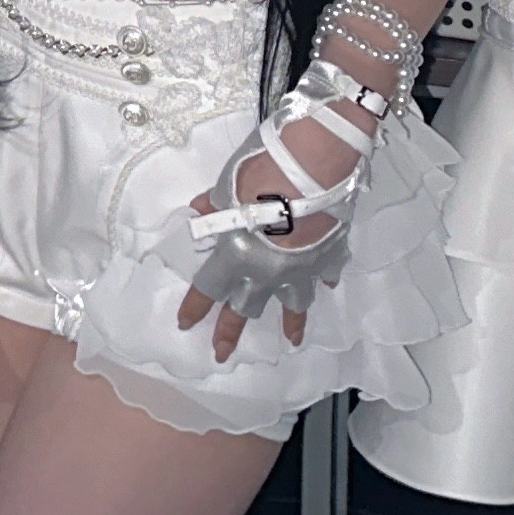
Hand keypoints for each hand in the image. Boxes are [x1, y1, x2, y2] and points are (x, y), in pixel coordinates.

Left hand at [175, 129, 344, 361]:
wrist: (318, 162)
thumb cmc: (264, 169)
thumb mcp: (227, 183)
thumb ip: (214, 204)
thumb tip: (198, 210)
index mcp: (236, 255)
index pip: (208, 289)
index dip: (194, 307)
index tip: (184, 323)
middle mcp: (268, 271)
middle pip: (245, 308)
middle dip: (230, 331)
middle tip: (222, 353)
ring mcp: (302, 268)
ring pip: (294, 305)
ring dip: (291, 323)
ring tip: (293, 340)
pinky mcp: (328, 256)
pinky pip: (326, 274)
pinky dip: (324, 280)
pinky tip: (327, 286)